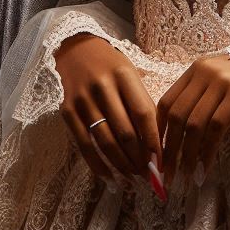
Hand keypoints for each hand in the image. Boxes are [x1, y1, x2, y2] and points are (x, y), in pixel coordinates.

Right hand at [55, 32, 161, 184]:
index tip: (162, 162)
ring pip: (106, 142)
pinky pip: (84, 145)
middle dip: (139, 159)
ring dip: (122, 165)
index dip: (153, 141)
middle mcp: (102, 86)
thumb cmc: (111, 67)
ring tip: (134, 179)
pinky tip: (110, 178)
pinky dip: (98, 166)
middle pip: (125, 132)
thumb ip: (142, 104)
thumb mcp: (131, 75)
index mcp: (123, 75)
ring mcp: (83, 99)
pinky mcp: (67, 111)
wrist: (76, 50)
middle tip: (149, 176)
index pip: (143, 113)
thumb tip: (156, 145)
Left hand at [156, 54, 229, 185]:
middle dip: (170, 148)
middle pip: (178, 115)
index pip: (167, 101)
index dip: (159, 130)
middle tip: (168, 174)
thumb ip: (198, 99)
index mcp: (195, 69)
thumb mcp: (217, 83)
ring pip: (195, 124)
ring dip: (188, 155)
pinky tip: (205, 168)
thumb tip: (175, 135)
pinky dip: (208, 151)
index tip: (157, 155)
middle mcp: (204, 71)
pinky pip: (216, 128)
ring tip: (186, 177)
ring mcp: (221, 82)